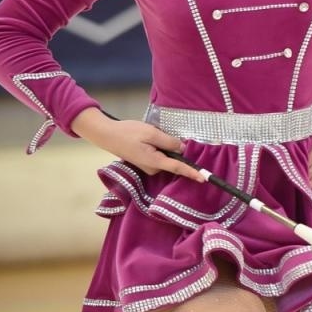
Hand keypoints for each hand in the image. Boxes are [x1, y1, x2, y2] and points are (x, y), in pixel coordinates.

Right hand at [71, 110, 203, 181]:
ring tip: (149, 136)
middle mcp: (153, 168)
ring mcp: (149, 166)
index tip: (205, 178)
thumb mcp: (151, 134)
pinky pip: (160, 155)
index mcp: (155, 162)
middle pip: (174, 159)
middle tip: (158, 135)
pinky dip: (160, 147)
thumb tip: (183, 148)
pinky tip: (147, 139)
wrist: (107, 134)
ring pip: (167, 156)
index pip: (178, 168)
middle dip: (173, 147)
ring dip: (164, 145)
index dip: (192, 172)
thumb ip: (169, 142)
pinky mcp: (146, 162)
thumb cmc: (128, 133)